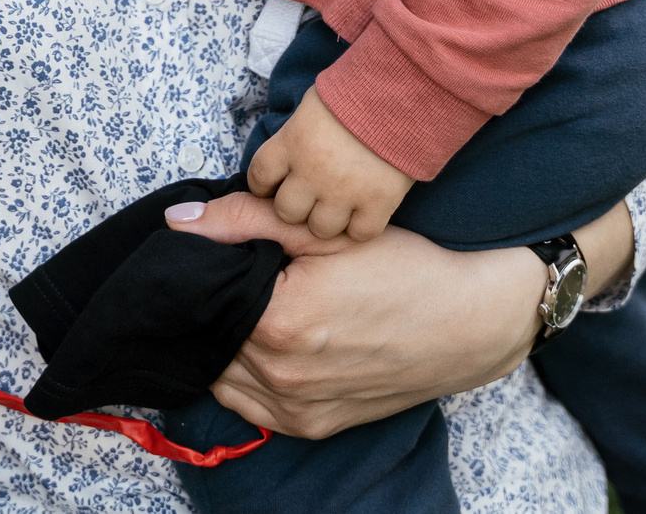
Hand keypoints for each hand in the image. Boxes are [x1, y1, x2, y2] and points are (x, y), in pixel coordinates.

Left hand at [165, 191, 542, 437]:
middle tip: (234, 276)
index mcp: (279, 323)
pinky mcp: (312, 426)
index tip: (214, 253)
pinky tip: (262, 345)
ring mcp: (297, 409)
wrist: (468, 324)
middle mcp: (283, 376)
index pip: (199, 297)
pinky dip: (244, 376)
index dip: (200, 270)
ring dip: (223, 344)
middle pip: (208, 337)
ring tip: (249, 310)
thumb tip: (177, 224)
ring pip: (222, 375)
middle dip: (209, 306)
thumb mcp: (324, 232)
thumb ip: (244, 219)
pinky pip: (249, 405)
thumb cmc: (403, 270)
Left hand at [246, 87, 414, 240]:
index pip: (258, 177)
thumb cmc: (358, 90)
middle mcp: (311, 172)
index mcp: (292, 143)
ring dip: (327, 220)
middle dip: (296, 206)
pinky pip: (359, 233)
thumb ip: (297, 133)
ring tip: (339, 205)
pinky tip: (365, 212)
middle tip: (311, 197)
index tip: (274, 186)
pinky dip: (360, 227)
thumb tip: (288, 150)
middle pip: (286, 211)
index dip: (265, 185)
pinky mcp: (378, 203)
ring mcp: (344, 191)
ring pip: (320, 229)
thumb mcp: (313, 104)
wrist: (405, 90)